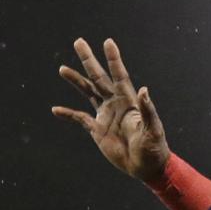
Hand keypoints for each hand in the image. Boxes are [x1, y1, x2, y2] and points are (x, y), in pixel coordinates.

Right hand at [52, 38, 169, 182]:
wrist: (146, 167)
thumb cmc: (154, 148)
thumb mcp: (153, 129)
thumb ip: (147, 110)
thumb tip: (144, 90)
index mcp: (129, 101)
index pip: (120, 75)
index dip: (114, 59)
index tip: (108, 42)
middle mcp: (116, 104)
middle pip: (99, 78)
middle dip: (89, 60)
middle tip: (79, 42)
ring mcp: (105, 115)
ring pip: (88, 92)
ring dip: (76, 81)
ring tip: (63, 69)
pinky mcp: (98, 130)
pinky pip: (80, 119)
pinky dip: (68, 114)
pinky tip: (56, 110)